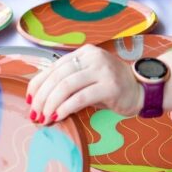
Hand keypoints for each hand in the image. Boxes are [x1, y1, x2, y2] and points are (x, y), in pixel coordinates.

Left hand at [26, 45, 142, 124]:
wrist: (142, 90)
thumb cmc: (111, 87)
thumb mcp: (88, 78)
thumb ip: (69, 81)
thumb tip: (39, 97)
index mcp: (85, 53)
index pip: (53, 67)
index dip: (37, 85)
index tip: (29, 101)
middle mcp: (93, 57)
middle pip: (58, 76)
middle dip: (42, 97)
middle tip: (34, 114)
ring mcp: (103, 70)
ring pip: (67, 86)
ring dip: (51, 104)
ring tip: (44, 118)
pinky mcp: (110, 86)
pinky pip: (81, 97)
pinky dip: (66, 108)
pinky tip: (58, 116)